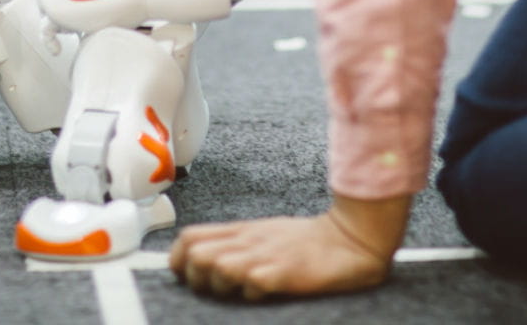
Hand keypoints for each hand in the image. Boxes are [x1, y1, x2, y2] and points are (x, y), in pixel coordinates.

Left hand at [168, 194, 410, 299]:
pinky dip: (251, 294)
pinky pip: (252, 283)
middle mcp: (247, 240)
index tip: (186, 277)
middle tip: (214, 290)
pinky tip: (263, 294)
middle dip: (194, 277)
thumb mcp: (264, 236)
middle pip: (195, 253)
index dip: (178, 259)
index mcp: (241, 231)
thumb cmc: (306, 243)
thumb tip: (203, 260)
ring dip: (220, 287)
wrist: (349, 239)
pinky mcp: (284, 272)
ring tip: (240, 293)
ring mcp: (264, 255)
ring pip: (217, 267)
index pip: (189, 237)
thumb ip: (236, 245)